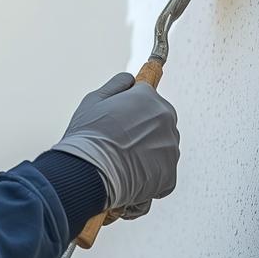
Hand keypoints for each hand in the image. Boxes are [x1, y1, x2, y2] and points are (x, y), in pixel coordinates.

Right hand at [50, 71, 179, 218]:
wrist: (88, 173)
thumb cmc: (87, 136)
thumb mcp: (94, 99)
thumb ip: (117, 84)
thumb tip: (131, 80)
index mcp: (149, 98)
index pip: (148, 98)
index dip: (132, 109)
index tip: (123, 120)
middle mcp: (166, 119)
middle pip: (159, 122)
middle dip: (143, 130)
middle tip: (119, 143)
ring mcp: (171, 148)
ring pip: (162, 147)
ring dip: (148, 153)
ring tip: (122, 162)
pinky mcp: (170, 174)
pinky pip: (163, 173)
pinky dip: (150, 176)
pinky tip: (130, 177)